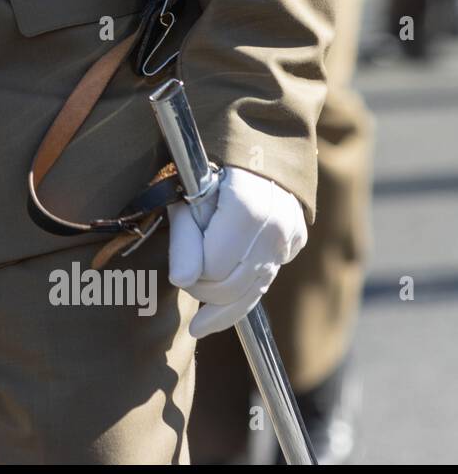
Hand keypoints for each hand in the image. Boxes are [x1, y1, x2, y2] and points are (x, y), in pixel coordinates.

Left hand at [168, 166, 306, 337]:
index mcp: (247, 207)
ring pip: (254, 290)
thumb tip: (181, 280)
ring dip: (222, 304)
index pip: (214, 266)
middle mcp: (276, 225)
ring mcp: (290, 236)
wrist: (252, 156)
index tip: (179, 269)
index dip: (192, 272)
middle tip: (186, 283)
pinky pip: (265, 281)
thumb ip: (184, 239)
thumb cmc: (209, 176)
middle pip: (235, 284)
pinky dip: (241, 299)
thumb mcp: (186, 200)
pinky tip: (216, 315)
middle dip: (205, 290)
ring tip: (199, 318)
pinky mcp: (295, 244)